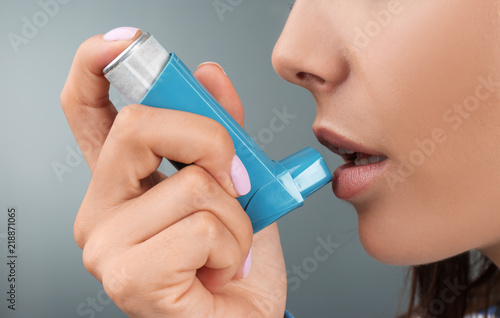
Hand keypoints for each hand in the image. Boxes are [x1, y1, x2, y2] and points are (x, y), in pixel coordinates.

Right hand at [60, 30, 286, 317]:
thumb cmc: (234, 263)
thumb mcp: (236, 186)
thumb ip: (221, 131)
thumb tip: (210, 76)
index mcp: (124, 182)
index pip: (88, 111)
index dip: (97, 67)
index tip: (123, 43)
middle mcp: (101, 209)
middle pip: (139, 127)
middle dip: (209, 140)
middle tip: (234, 181)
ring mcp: (106, 245)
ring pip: (190, 185)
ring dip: (236, 216)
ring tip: (225, 248)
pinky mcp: (128, 277)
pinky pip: (202, 228)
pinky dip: (232, 246)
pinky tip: (218, 271)